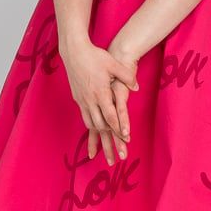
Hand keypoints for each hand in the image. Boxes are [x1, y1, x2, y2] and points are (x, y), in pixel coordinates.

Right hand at [87, 44, 139, 163]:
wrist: (74, 51)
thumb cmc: (95, 56)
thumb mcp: (114, 64)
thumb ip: (127, 76)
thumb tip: (136, 88)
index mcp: (100, 93)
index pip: (111, 116)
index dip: (119, 129)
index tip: (126, 140)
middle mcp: (90, 100)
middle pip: (101, 127)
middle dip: (108, 143)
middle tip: (114, 159)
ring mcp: (83, 100)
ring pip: (91, 124)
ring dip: (98, 139)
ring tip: (102, 154)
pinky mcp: (78, 98)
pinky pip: (85, 117)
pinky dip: (90, 128)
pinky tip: (94, 134)